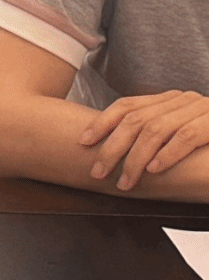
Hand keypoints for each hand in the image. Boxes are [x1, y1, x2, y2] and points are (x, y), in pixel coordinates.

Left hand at [78, 90, 208, 190]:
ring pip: (156, 129)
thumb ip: (156, 134)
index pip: (127, 106)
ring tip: (124, 181)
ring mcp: (201, 108)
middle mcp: (182, 99)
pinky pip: (187, 136)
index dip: (102, 123)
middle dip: (112, 146)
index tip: (83, 142)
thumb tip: (119, 150)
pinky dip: (168, 154)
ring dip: (135, 158)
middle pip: (135, 119)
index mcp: (170, 99)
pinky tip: (154, 169)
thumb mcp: (180, 132)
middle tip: (98, 171)